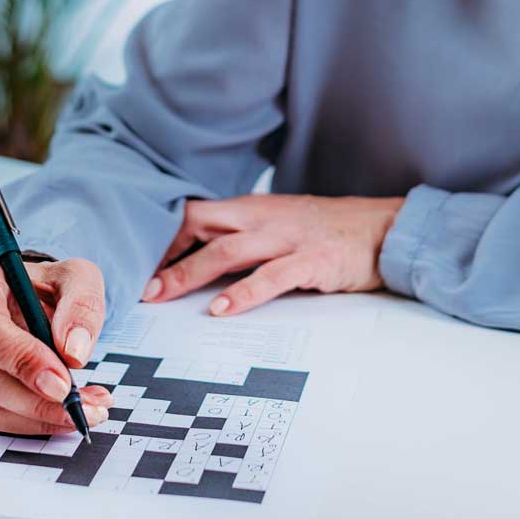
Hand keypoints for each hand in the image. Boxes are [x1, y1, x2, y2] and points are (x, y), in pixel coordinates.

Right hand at [0, 257, 112, 433]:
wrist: (26, 299)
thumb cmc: (47, 287)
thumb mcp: (76, 278)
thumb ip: (82, 306)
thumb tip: (74, 354)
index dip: (21, 360)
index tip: (62, 384)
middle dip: (35, 401)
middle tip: (83, 408)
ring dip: (36, 418)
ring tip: (84, 411)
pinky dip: (28, 423)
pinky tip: (62, 413)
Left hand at [142, 193, 405, 316]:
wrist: (382, 227)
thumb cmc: (325, 231)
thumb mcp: (278, 225)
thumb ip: (242, 237)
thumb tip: (198, 261)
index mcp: (251, 209)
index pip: (194, 215)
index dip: (163, 238)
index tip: (137, 263)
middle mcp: (262, 218)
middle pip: (201, 226)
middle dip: (165, 255)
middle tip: (138, 285)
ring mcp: (286, 238)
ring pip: (228, 250)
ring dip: (190, 273)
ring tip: (163, 295)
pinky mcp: (311, 260)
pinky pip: (272, 276)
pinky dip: (244, 293)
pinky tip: (222, 309)